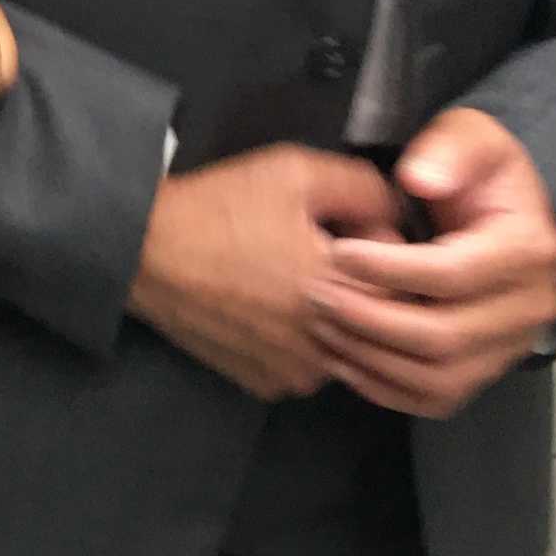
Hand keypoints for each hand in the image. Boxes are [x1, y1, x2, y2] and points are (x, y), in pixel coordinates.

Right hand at [128, 144, 403, 399]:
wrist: (139, 251)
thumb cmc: (216, 207)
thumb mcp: (294, 171)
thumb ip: (365, 187)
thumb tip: (400, 215)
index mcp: (343, 288)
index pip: (417, 282)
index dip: (392, 249)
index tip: (355, 229)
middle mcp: (329, 343)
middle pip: (386, 321)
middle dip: (367, 286)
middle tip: (322, 253)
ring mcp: (298, 372)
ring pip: (351, 349)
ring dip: (338, 320)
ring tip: (291, 279)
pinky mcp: (268, 384)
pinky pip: (310, 366)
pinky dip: (303, 342)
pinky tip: (269, 308)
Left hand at [308, 109, 555, 419]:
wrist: (502, 214)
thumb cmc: (478, 171)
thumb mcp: (471, 136)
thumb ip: (448, 149)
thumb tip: (420, 180)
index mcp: (530, 250)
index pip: (453, 275)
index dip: (389, 268)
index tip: (337, 252)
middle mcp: (531, 308)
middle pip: (445, 336)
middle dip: (371, 318)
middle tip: (315, 294)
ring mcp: (512, 346)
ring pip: (439, 377)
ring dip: (372, 358)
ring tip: (321, 325)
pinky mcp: (486, 369)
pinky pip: (436, 398)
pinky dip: (385, 388)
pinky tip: (342, 358)